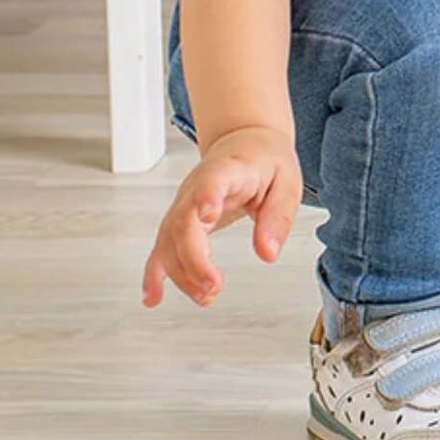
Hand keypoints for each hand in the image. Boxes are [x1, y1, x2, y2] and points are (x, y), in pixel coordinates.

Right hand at [142, 125, 301, 308]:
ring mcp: (183, 204)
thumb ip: (277, 217)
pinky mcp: (178, 220)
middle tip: (214, 286)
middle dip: (194, 259)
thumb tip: (268, 254)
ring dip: (182, 273)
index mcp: (228, 171)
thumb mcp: (286, 182)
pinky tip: (152, 298)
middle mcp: (197, 187)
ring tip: (205, 297)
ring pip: (169, 241)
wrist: (243, 142)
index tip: (208, 216)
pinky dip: (155, 274)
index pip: (213, 181)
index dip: (207, 197)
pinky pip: (161, 247)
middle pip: (184, 223)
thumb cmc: (265, 161)